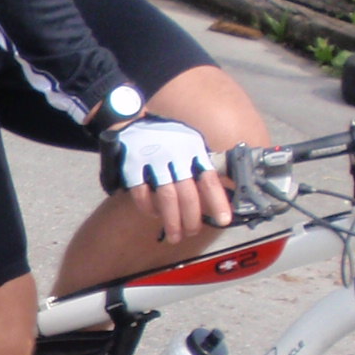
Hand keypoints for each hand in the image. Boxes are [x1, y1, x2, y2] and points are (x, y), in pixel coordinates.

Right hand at [99, 114, 231, 244]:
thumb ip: (199, 166)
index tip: (224, 220)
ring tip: (175, 235)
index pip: (209, 179)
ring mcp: (152, 160)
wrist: (131, 118)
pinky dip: (149, 208)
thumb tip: (214, 198)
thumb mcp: (188, 143)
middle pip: (188, 194)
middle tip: (192, 232)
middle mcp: (175, 154)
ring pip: (167, 197)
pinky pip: (142, 194)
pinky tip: (154, 215)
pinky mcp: (132, 166)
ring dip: (172, 221)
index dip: (217, 201)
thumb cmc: (165, 137)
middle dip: (192, 219)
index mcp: (192, 149)